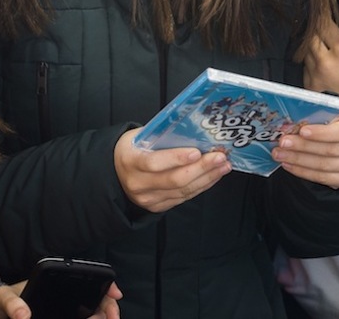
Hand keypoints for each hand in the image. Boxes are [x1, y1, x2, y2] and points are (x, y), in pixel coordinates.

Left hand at [0, 281, 121, 318]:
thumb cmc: (1, 299)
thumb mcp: (3, 298)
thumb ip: (12, 304)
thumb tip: (23, 315)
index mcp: (56, 282)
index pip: (88, 278)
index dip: (106, 285)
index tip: (115, 295)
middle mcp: (65, 295)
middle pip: (97, 299)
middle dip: (108, 308)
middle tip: (111, 318)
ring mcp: (65, 310)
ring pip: (92, 313)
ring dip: (100, 317)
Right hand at [114, 128, 231, 212]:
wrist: (116, 173)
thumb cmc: (133, 149)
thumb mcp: (139, 137)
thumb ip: (161, 137)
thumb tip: (194, 132)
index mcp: (131, 161)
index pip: (154, 162)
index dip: (176, 158)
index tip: (196, 152)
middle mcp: (138, 183)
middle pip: (174, 179)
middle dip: (201, 168)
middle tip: (219, 157)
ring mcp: (148, 198)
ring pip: (183, 190)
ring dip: (207, 178)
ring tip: (223, 166)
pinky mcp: (157, 206)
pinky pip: (184, 197)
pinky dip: (201, 186)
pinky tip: (213, 176)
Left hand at [272, 109, 338, 187]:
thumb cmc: (334, 121)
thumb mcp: (330, 114)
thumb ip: (315, 117)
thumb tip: (289, 125)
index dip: (321, 133)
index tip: (302, 131)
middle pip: (331, 150)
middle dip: (303, 147)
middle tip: (282, 143)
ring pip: (325, 166)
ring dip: (299, 161)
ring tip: (280, 154)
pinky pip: (324, 178)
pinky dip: (303, 172)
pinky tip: (289, 165)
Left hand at [298, 18, 338, 106]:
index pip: (323, 24)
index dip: (322, 18)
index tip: (322, 15)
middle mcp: (324, 61)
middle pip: (310, 37)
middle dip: (317, 34)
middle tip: (325, 35)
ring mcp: (315, 75)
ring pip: (306, 52)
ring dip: (314, 49)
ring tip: (327, 54)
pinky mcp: (310, 87)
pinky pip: (306, 68)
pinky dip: (312, 65)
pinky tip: (324, 69)